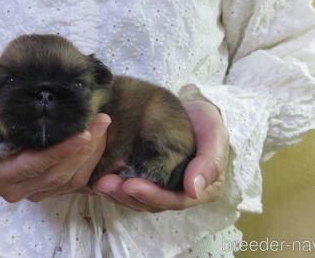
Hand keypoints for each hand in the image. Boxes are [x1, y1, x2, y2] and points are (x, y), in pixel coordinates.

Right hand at [0, 113, 110, 202]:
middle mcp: (16, 191)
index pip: (31, 166)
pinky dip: (93, 161)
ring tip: (103, 124)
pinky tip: (102, 140)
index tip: (83, 133)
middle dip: (83, 148)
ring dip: (92, 152)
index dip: (59, 152)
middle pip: (57, 174)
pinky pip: (78, 181)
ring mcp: (37, 193)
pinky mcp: (53, 191)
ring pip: (71, 179)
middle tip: (101, 120)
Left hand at [92, 99, 228, 211]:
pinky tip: (100, 177)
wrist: (193, 110)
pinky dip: (115, 184)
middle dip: (127, 196)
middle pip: (152, 203)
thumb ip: (209, 163)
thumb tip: (194, 190)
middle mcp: (180, 193)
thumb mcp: (215, 135)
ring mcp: (162, 187)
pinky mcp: (147, 177)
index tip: (131, 185)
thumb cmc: (207, 122)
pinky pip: (130, 187)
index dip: (152, 196)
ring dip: (117, 193)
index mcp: (202, 190)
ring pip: (138, 199)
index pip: (175, 201)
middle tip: (105, 184)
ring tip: (99, 182)